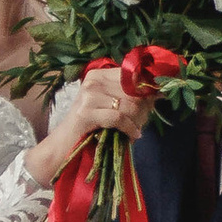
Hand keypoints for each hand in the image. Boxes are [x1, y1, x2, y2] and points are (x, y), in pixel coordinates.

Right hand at [26, 60, 161, 188]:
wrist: (63, 146)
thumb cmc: (90, 127)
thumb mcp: (109, 106)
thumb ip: (129, 97)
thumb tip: (158, 93)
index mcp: (98, 75)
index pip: (132, 75)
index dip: (147, 88)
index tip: (156, 100)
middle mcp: (93, 81)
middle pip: (133, 91)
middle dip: (143, 108)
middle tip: (143, 121)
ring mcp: (88, 96)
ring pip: (128, 105)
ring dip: (137, 120)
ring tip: (136, 129)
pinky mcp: (86, 113)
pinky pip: (119, 118)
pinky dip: (130, 128)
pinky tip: (133, 135)